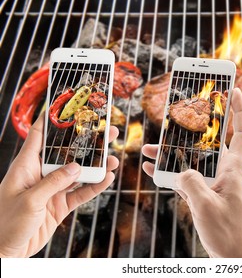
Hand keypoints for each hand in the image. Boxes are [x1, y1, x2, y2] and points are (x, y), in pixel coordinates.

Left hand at [0, 115, 118, 257]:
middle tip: (107, 131)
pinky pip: (82, 192)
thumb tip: (77, 167)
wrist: (6, 252)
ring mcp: (53, 189)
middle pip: (68, 152)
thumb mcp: (29, 200)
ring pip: (79, 172)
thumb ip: (53, 183)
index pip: (39, 136)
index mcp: (27, 167)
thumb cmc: (5, 223)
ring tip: (113, 158)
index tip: (69, 105)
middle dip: (88, 141)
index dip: (53, 119)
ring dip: (97, 165)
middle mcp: (41, 174)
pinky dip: (95, 186)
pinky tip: (107, 179)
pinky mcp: (61, 204)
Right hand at [142, 88, 241, 257]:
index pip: (240, 132)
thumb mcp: (206, 206)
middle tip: (176, 116)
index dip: (238, 109)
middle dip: (191, 129)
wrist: (233, 257)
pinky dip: (170, 173)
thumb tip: (182, 170)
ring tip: (149, 147)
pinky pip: (185, 179)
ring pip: (192, 161)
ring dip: (172, 154)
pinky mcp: (204, 195)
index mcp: (233, 169)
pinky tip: (152, 168)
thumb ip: (191, 182)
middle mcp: (224, 172)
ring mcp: (213, 184)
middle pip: (208, 142)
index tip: (233, 90)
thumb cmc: (228, 234)